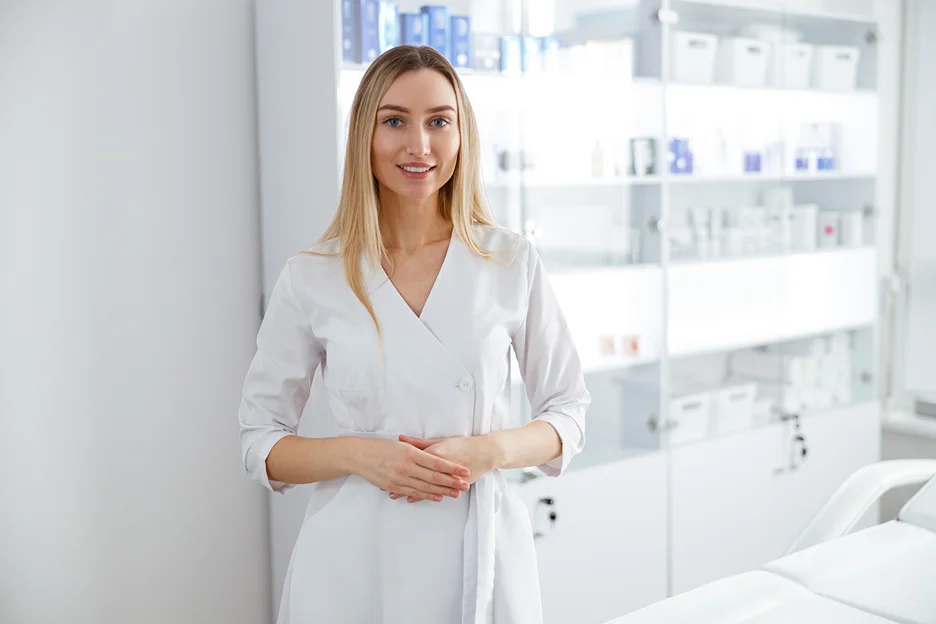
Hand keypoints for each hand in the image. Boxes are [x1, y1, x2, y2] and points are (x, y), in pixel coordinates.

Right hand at [351, 438, 470, 503]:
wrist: (359, 456)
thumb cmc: (381, 447)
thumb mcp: (401, 444)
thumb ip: (418, 449)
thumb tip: (434, 454)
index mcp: (410, 453)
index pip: (436, 462)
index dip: (452, 468)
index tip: (464, 471)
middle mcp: (406, 467)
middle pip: (434, 477)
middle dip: (451, 482)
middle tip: (465, 486)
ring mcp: (399, 478)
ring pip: (425, 487)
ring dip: (442, 491)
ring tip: (455, 493)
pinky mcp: (393, 487)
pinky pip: (413, 492)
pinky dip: (427, 495)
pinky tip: (437, 497)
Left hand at [395, 434, 501, 502]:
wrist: (484, 453)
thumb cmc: (462, 444)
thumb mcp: (440, 441)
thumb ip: (419, 443)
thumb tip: (401, 439)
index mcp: (435, 453)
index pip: (412, 459)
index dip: (398, 464)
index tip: (385, 468)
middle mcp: (438, 466)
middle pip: (415, 474)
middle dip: (399, 480)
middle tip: (384, 485)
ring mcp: (445, 477)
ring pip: (422, 485)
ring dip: (407, 490)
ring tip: (393, 493)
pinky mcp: (450, 485)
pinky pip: (432, 491)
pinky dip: (420, 495)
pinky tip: (410, 498)